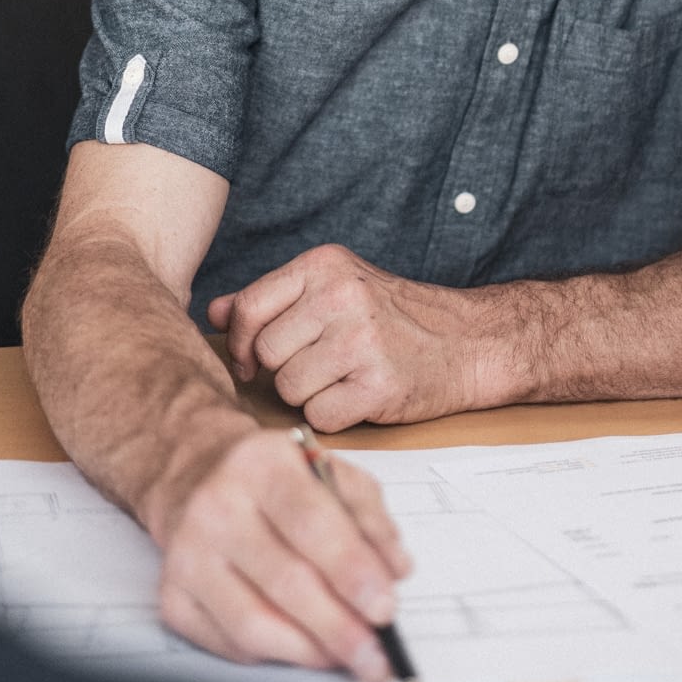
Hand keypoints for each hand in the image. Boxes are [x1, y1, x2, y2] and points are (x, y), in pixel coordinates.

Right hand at [153, 427, 410, 679]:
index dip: (351, 569)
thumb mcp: (327, 469)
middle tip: (376, 656)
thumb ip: (368, 514)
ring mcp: (187, 553)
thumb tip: (396, 569)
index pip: (310, 521)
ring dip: (310, 651)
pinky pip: (229, 644)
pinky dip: (274, 655)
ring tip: (346, 658)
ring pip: (254, 623)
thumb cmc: (273, 477)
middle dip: (340, 627)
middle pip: (284, 580)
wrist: (195, 474)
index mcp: (262, 462)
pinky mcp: (172, 595)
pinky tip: (302, 647)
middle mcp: (217, 505)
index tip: (384, 608)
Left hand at [208, 243, 485, 429]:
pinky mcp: (378, 384)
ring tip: (343, 377)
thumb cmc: (395, 317)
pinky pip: (320, 415)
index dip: (241, 344)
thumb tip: (213, 312)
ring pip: (289, 388)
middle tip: (320, 365)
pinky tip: (359, 395)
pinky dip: (334, 415)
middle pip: (268, 354)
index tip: (251, 359)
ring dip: (309, 394)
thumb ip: (272, 298)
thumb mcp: (333, 287)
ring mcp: (361, 340)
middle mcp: (341, 296)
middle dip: (285, 370)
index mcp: (324, 265)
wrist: (468, 341)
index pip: (249, 309)